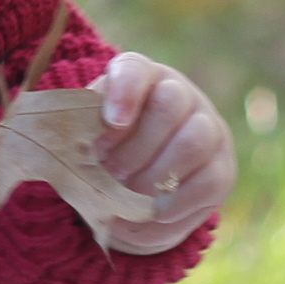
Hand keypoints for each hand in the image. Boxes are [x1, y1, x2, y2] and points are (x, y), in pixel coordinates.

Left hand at [94, 53, 232, 254]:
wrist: (134, 190)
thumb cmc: (102, 156)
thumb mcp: (84, 141)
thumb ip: (76, 137)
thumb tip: (63, 147)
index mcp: (138, 79)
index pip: (135, 69)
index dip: (125, 92)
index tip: (112, 120)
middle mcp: (179, 95)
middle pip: (169, 103)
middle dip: (134, 146)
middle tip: (110, 173)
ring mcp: (208, 129)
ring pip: (193, 142)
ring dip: (154, 176)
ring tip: (128, 197)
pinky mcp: (221, 169)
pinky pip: (207, 182)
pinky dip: (174, 203)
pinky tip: (151, 213)